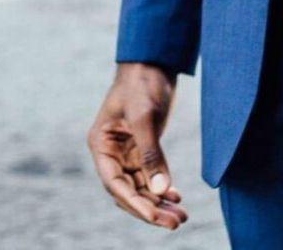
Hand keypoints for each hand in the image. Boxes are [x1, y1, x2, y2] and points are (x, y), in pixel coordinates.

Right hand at [87, 62, 186, 230]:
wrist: (154, 60)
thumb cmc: (143, 83)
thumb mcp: (146, 117)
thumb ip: (152, 154)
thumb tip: (162, 190)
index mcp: (101, 144)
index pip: (116, 184)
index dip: (136, 204)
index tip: (157, 217)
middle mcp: (110, 152)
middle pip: (128, 191)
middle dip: (151, 208)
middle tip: (176, 222)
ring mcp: (125, 151)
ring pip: (140, 187)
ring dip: (159, 202)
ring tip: (181, 216)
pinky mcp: (141, 147)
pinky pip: (149, 176)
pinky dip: (162, 187)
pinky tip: (177, 197)